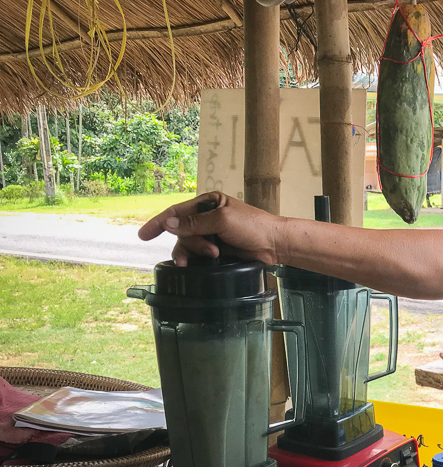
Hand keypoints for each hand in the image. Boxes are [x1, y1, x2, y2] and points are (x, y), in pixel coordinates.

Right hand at [137, 192, 283, 265]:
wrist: (274, 244)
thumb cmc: (253, 227)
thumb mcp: (222, 221)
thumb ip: (195, 223)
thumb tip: (168, 223)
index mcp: (208, 202)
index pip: (177, 211)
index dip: (159, 223)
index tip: (143, 235)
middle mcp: (207, 217)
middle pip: (181, 232)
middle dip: (190, 243)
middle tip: (210, 250)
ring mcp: (211, 234)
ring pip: (188, 245)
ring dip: (196, 252)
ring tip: (213, 256)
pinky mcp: (216, 249)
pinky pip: (197, 255)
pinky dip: (198, 259)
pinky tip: (202, 263)